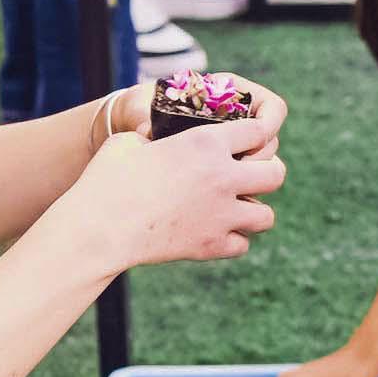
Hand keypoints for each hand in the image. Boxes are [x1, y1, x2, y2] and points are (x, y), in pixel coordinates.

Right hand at [45, 103, 284, 271]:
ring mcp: (221, 215)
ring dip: (254, 211)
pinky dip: (232, 240)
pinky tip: (215, 232)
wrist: (100, 228)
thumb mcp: (129, 141)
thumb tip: (154, 141)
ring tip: (236, 208)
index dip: (258, 133)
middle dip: (268, 172)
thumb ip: (154, 138)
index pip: (258, 130)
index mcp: (205, 143)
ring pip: (267, 216)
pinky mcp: (211, 246)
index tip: (251, 140)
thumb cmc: (108, 180)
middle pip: (277, 173)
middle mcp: (223, 177)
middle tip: (251, 176)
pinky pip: (242, 245)